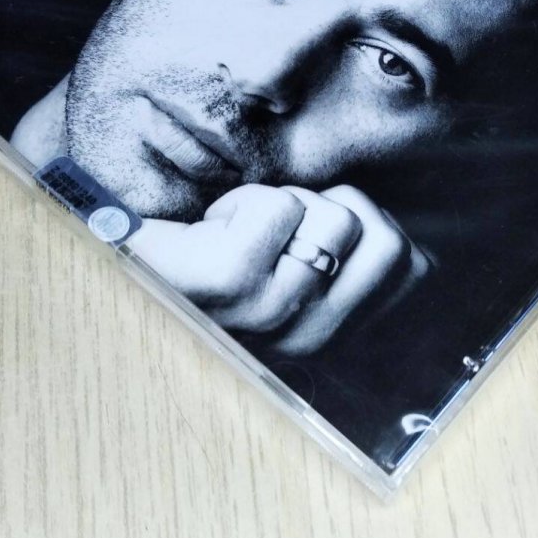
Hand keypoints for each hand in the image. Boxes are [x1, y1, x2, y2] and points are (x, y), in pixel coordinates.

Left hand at [127, 184, 429, 354]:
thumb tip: (420, 253)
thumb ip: (353, 257)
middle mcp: (304, 337)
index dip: (361, 219)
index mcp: (328, 332)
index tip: (302, 231)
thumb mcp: (290, 259)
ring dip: (278, 202)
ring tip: (231, 230)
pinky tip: (208, 229)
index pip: (412, 264)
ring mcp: (267, 314)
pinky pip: (282, 208)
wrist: (118, 250)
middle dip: (325, 205)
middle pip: (381, 235)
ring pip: (334, 216)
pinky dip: (247, 200)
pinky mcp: (226, 282)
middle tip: (264, 229)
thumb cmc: (205, 246)